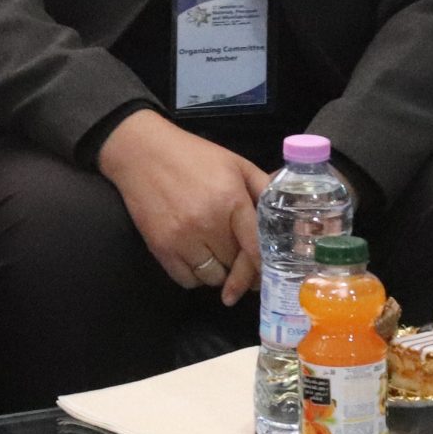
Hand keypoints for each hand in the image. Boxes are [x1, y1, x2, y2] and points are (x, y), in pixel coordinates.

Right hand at [96, 109, 268, 304]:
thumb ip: (263, 187)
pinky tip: (198, 259)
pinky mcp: (160, 248)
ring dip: (219, 274)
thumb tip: (290, 213)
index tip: (267, 278)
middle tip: (244, 268)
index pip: (255, 248)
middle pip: (235, 266)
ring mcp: (182, 239)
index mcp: (230, 201)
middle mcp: (207, 223)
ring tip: (218, 257)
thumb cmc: (194, 156)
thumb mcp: (235, 164)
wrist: (142, 153)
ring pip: (212, 278)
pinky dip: (196, 276)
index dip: (264, 267)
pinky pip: (186, 280)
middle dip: (242, 268)